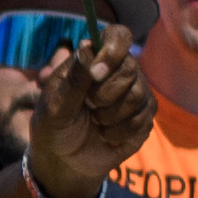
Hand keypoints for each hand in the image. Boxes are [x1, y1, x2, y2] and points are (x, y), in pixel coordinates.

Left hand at [16, 23, 151, 197]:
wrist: (65, 161)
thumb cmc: (53, 127)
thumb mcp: (54, 106)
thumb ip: (73, 79)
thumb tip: (87, 47)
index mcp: (93, 60)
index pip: (117, 36)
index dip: (113, 49)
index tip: (97, 73)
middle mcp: (117, 71)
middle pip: (130, 67)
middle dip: (107, 93)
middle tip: (89, 107)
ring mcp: (134, 93)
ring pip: (140, 94)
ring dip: (112, 115)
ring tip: (96, 123)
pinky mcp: (143, 117)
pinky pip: (144, 118)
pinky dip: (121, 131)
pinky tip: (107, 135)